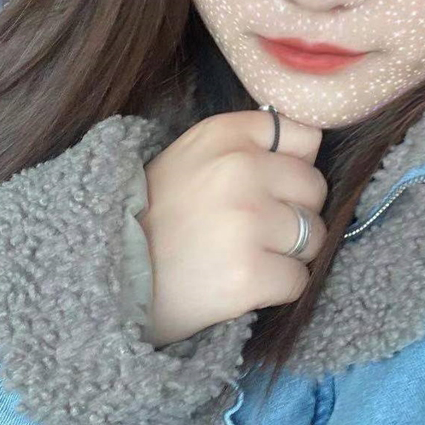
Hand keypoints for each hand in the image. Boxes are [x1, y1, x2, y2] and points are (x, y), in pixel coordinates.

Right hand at [136, 110, 326, 346]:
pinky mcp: (250, 275)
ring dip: (290, 253)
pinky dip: (279, 289)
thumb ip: (245, 144)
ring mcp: (247, 222)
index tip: (266, 187)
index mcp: (224, 135)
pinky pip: (300, 280)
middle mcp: (239, 169)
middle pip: (314, 188)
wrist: (109, 279)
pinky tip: (243, 285)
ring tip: (247, 257)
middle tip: (254, 231)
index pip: (304, 137)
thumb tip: (311, 146)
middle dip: (295, 212)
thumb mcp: (191, 156)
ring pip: (314, 235)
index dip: (292, 167)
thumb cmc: (156, 218)